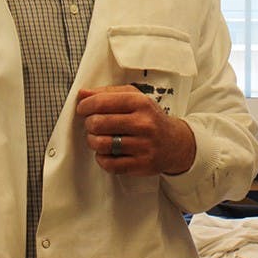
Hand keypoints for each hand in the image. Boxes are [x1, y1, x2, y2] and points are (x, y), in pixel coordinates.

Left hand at [75, 85, 195, 175]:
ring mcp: (143, 145)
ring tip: (98, 137)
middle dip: (89, 123)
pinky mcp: (141, 164)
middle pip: (98, 123)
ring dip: (93, 141)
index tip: (83, 108)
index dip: (86, 105)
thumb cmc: (149, 118)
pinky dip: (102, 158)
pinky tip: (107, 152)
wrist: (174, 142)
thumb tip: (82, 93)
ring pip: (101, 144)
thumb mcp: (134, 97)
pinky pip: (109, 164)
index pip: (102, 102)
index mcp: (140, 103)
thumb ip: (107, 93)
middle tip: (92, 124)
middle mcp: (143, 123)